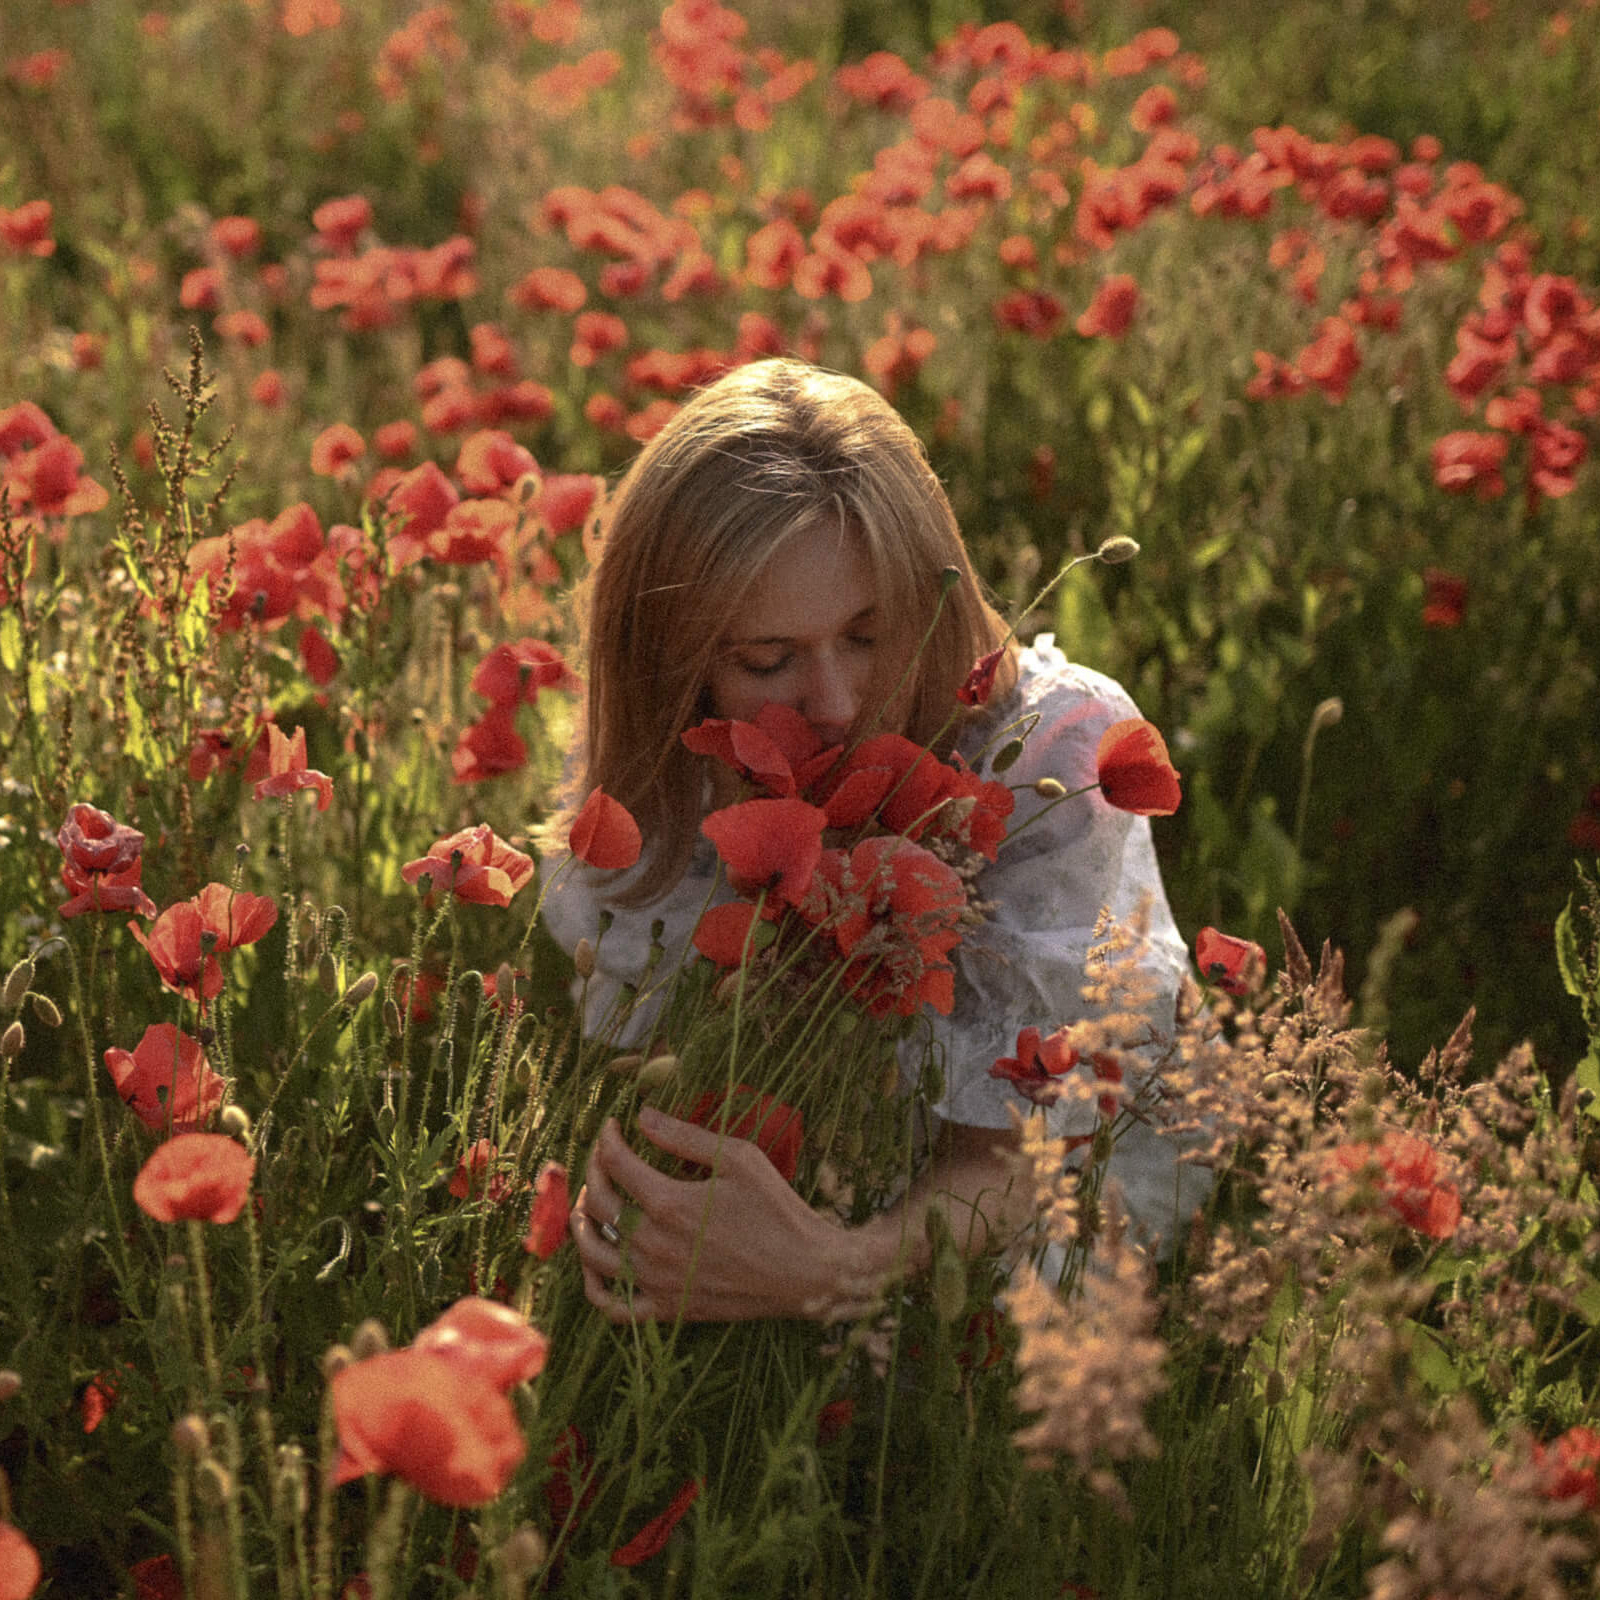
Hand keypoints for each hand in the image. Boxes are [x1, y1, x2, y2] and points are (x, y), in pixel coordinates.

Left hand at [569, 1106, 884, 1324]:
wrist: (806, 1271)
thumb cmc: (776, 1209)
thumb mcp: (739, 1158)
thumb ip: (685, 1135)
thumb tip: (642, 1115)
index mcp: (669, 1203)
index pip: (616, 1163)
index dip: (608, 1139)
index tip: (614, 1126)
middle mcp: (654, 1244)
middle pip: (598, 1203)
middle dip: (592, 1171)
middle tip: (603, 1158)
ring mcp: (657, 1282)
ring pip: (592, 1254)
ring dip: (581, 1224)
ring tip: (587, 1204)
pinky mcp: (667, 1309)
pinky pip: (613, 1307)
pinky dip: (593, 1286)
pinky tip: (596, 1265)